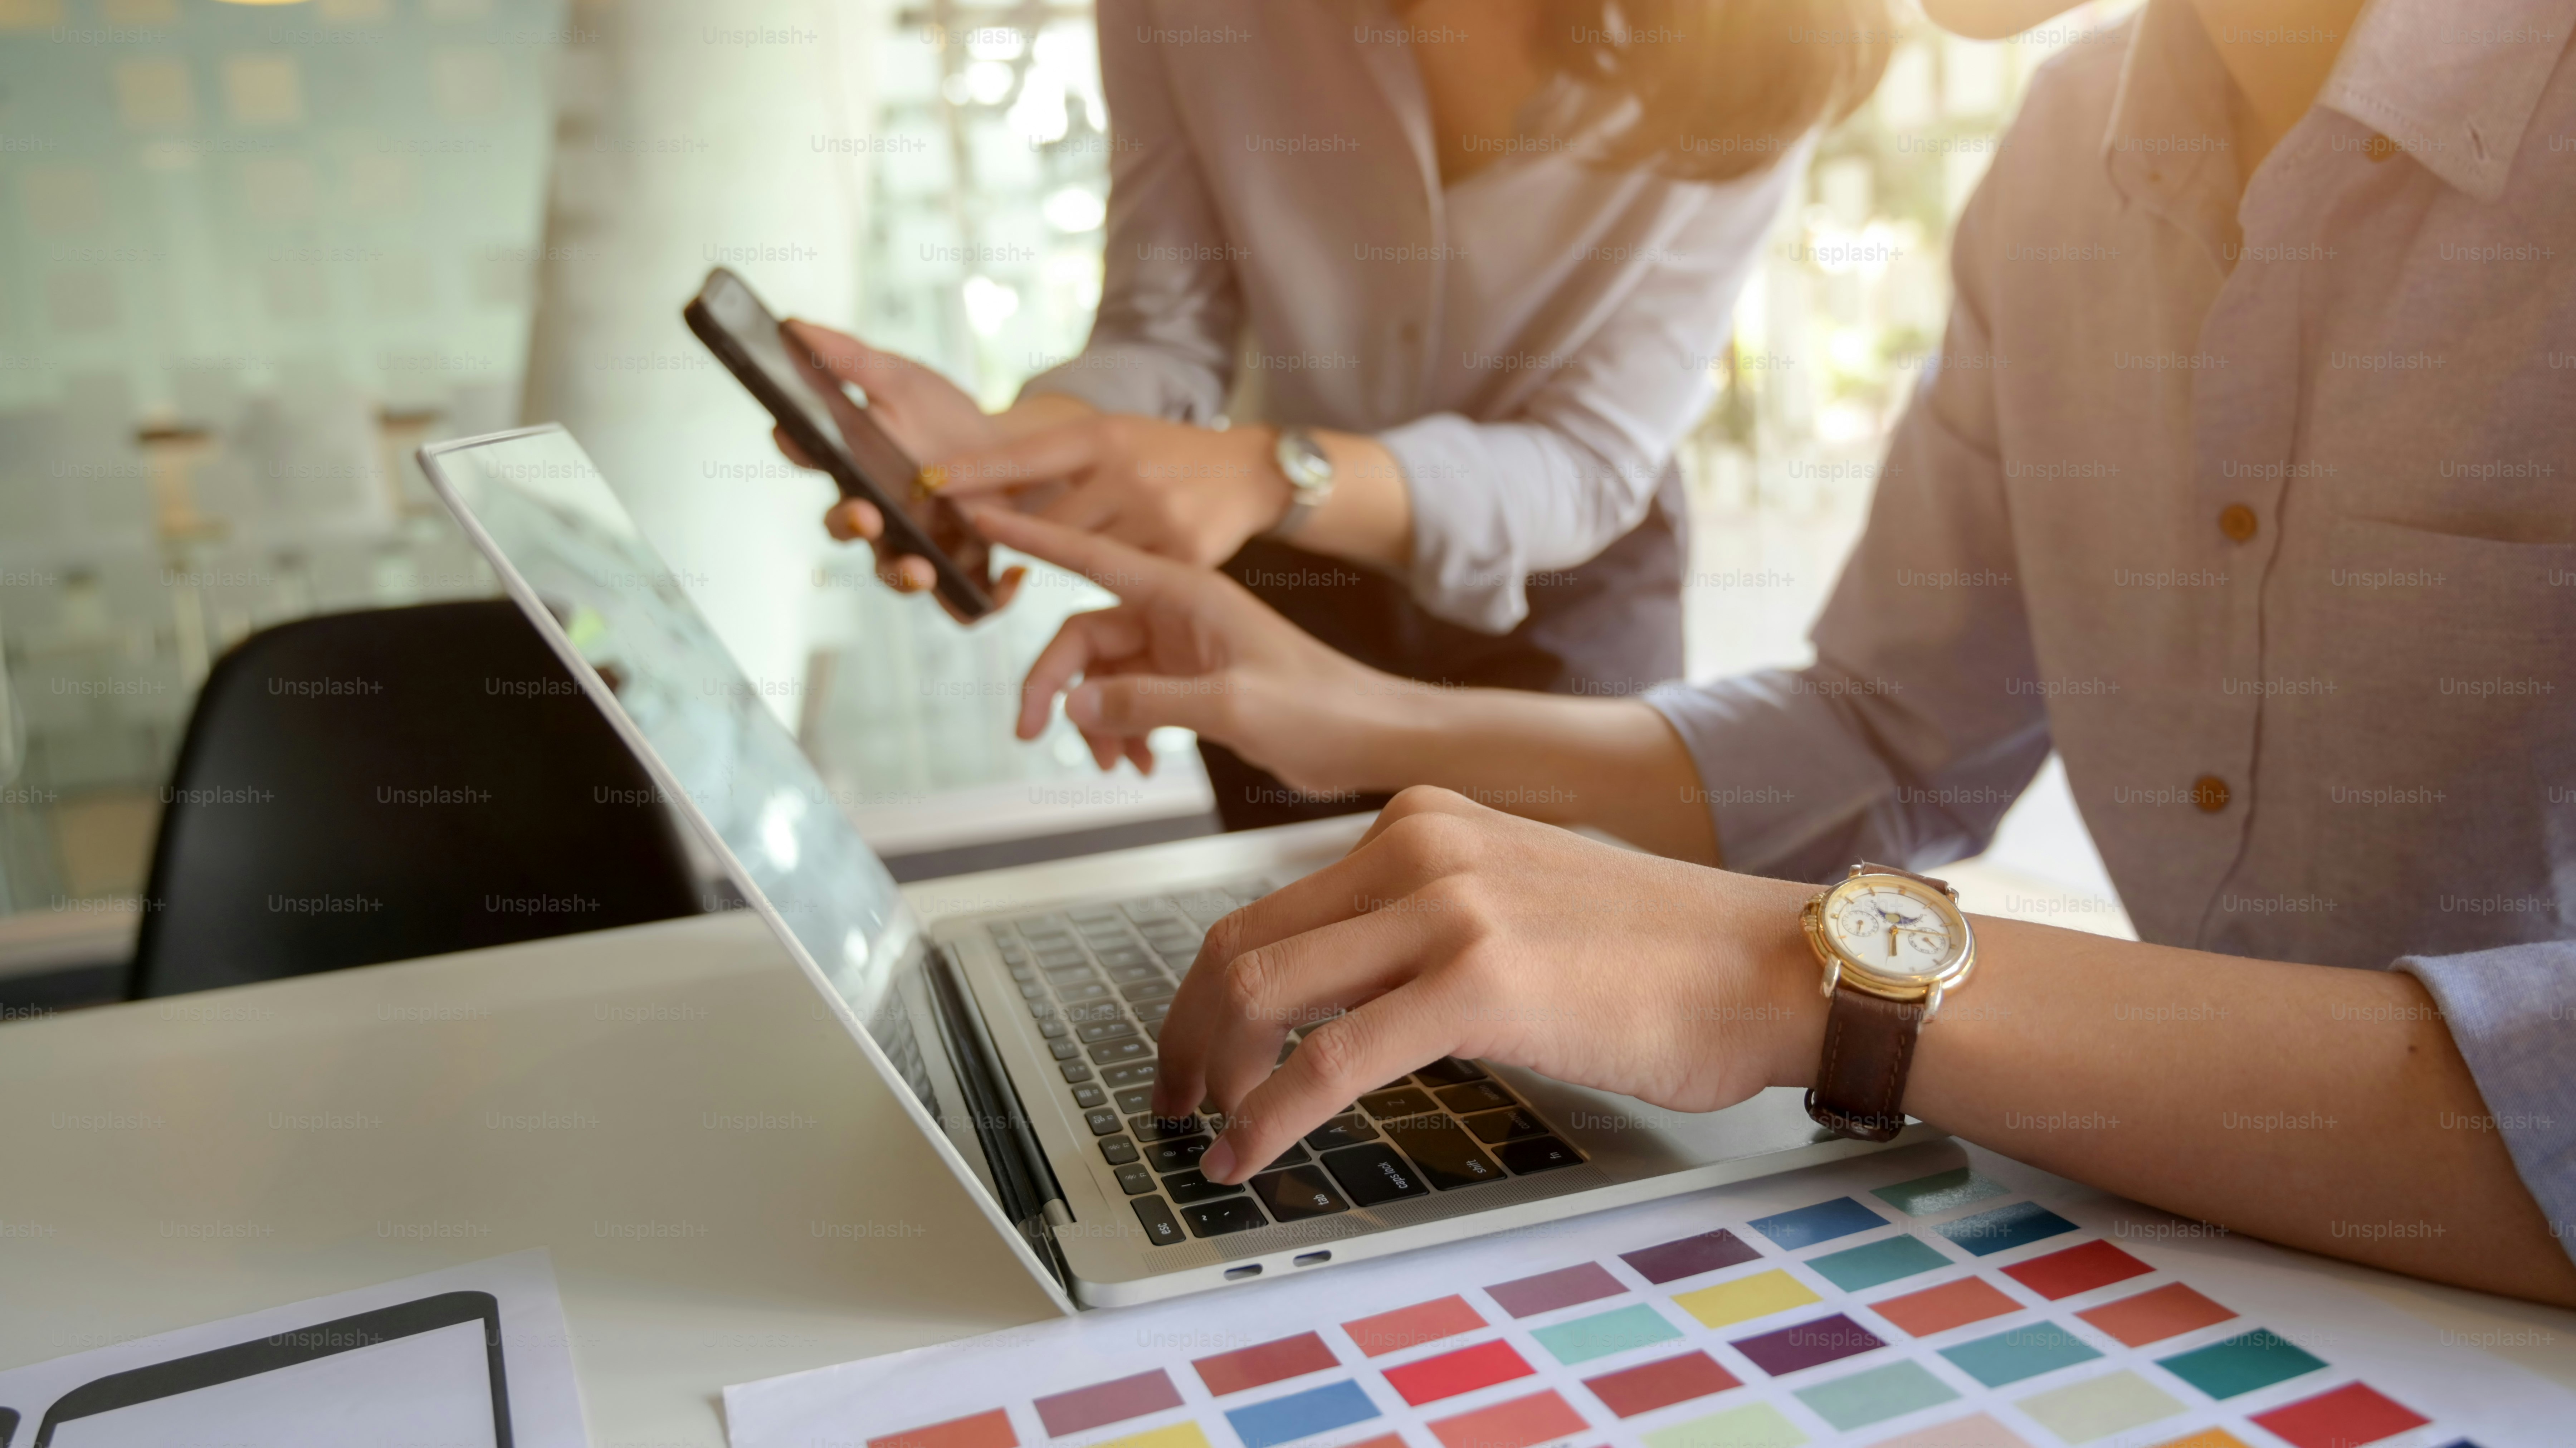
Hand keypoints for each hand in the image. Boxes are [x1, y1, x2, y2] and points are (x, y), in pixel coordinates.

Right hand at [775, 320, 1026, 616]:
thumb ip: (851, 360)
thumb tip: (793, 325)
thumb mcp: (902, 380)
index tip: (789, 430)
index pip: (809, 455)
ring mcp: (917, 545)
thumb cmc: (943, 417)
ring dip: (903, 577)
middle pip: (845, 527)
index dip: (794, 445)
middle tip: (863, 514)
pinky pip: (965, 603)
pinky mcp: (962, 569)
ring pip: (895, 573)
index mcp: (854, 464)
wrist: (1011, 452)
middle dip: (848, 524)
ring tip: (923, 571)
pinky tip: (1012, 578)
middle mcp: (877, 512)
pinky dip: (986, 600)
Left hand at [936, 415, 1291, 567]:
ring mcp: (1157, 518)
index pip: (1026, 456)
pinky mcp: (1183, 558)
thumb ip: (1056, 459)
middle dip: (1029, 535)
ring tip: (1091, 547)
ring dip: (1078, 559)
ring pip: (1085, 558)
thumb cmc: (1166, 453)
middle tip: (1005, 539)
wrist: (1251, 472)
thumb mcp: (1114, 435)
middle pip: (1050, 524)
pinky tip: (1132, 568)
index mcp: (1106, 436)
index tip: (931, 482)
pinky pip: (1127, 582)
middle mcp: (1129, 474)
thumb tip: (980, 481)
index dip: (977, 471)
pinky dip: (1120, 579)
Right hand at [968, 505, 1409, 783]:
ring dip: (1095, 720)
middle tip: (1033, 734)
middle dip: (1055, 684)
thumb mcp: (1230, 706)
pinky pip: (1133, 699)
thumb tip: (1074, 703)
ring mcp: (1181, 648)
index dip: (1033, 537)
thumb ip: (1147, 701)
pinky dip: (1125, 732)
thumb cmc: (1321, 708)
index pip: (1089, 557)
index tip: (982, 514)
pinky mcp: (1191, 682)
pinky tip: (1140, 765)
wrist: (1371, 735)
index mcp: (1184, 594)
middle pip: (1084, 634)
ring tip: (1114, 765)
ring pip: (1104, 674)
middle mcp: (1176, 614)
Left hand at [1150, 788, 1824, 1182]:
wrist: (1765, 965)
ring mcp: (1447, 908)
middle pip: (1244, 944)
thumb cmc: (1658, 957)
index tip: (1196, 1050)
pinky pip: (1329, 1060)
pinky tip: (1248, 1154)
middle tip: (1175, 1097)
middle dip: (1188, 1033)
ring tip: (1208, 1132)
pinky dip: (1270, 1115)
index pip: (1273, 909)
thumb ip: (1424, 925)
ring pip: (1266, 993)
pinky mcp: (1476, 982)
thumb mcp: (1514, 901)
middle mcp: (1418, 846)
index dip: (1209, 991)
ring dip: (1215, 1073)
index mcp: (1420, 822)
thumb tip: (1342, 995)